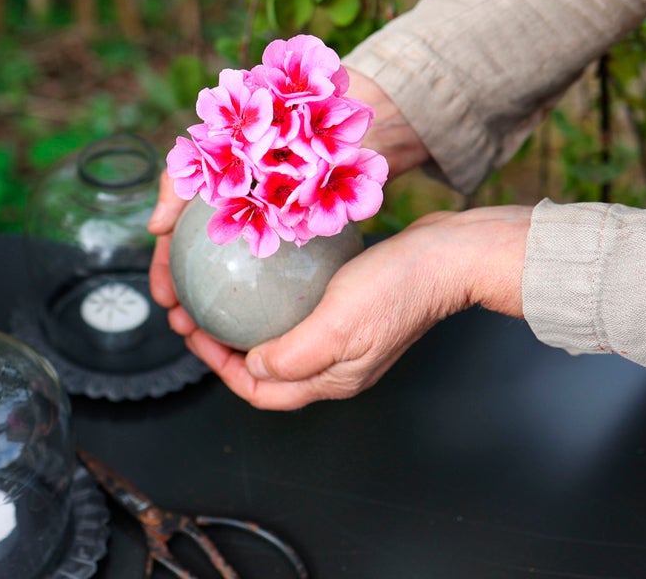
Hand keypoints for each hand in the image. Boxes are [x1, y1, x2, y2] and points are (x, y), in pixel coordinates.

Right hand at [147, 67, 426, 314]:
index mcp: (209, 198)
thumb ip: (177, 186)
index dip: (164, 275)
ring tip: (217, 334)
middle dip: (187, 304)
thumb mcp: (212, 149)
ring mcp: (265, 230)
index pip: (175, 245)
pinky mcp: (296, 241)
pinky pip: (272, 276)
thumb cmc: (278, 128)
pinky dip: (262, 298)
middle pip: (198, 270)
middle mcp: (234, 216)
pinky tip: (262, 319)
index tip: (167, 299)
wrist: (351, 126)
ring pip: (234, 279)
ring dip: (220, 309)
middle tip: (188, 326)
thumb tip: (155, 229)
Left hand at [175, 205, 531, 409]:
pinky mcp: (351, 306)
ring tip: (219, 295)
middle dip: (224, 346)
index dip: (221, 369)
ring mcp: (344, 336)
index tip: (196, 335)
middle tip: (195, 314)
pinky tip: (259, 275)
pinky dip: (271, 300)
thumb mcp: (336, 326)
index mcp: (330, 379)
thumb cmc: (398, 288)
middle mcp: (335, 364)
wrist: (449, 254)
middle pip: (265, 369)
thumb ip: (292, 356)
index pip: (261, 391)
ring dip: (245, 322)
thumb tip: (252, 366)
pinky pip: (298, 311)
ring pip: (279, 339)